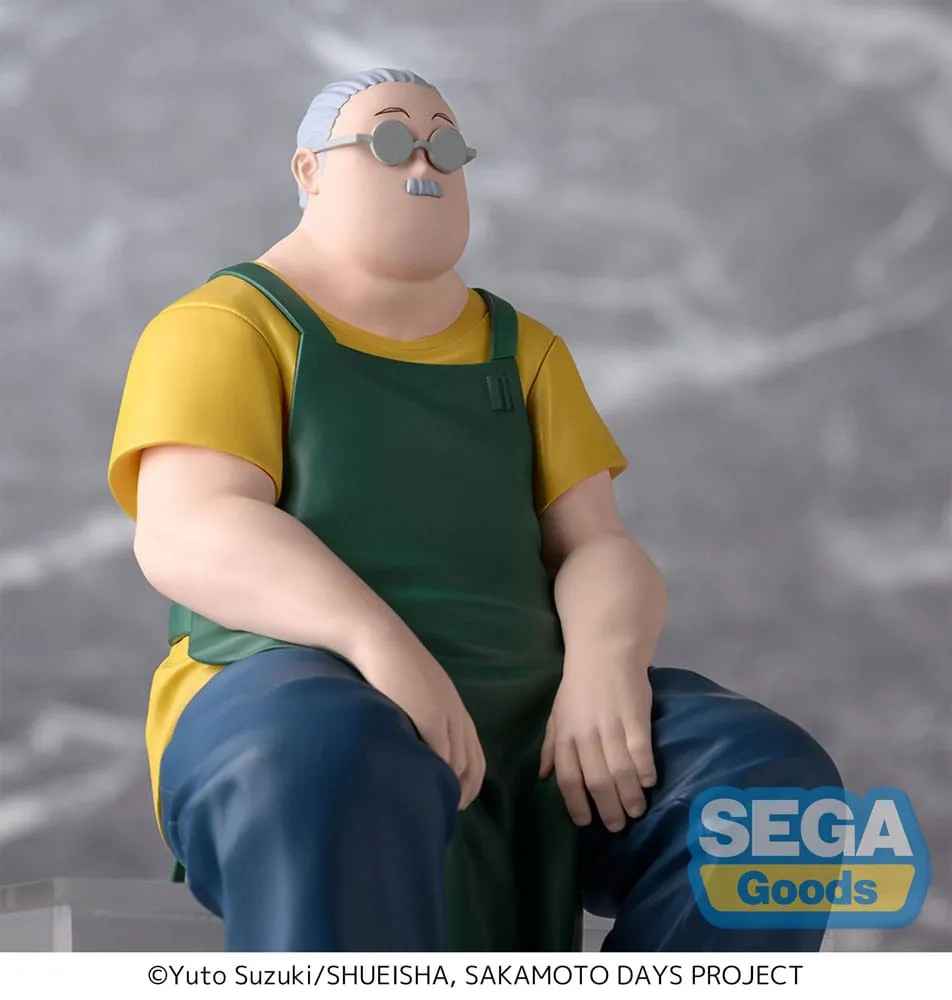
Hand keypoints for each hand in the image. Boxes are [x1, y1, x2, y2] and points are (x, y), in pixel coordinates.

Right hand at [359, 627, 485, 809]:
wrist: (381, 642)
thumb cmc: (392, 667)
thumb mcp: (417, 694)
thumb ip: (424, 718)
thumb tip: (416, 745)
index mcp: (456, 710)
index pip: (476, 756)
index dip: (469, 784)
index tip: (454, 802)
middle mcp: (457, 715)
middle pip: (472, 765)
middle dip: (463, 793)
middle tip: (446, 812)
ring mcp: (445, 716)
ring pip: (459, 764)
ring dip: (449, 788)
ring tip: (433, 807)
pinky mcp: (429, 717)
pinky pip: (441, 754)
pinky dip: (436, 775)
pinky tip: (424, 787)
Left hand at [539, 654, 655, 831]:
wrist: (604, 652)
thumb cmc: (578, 685)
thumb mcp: (557, 714)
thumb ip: (551, 746)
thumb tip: (543, 776)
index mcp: (565, 735)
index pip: (568, 779)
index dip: (577, 805)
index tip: (586, 822)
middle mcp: (586, 735)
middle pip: (597, 782)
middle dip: (608, 809)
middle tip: (618, 825)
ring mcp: (612, 727)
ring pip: (621, 772)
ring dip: (630, 797)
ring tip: (637, 811)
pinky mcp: (636, 718)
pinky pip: (641, 752)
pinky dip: (645, 771)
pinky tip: (649, 783)